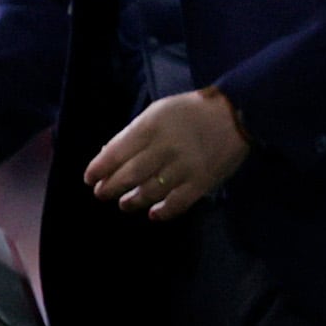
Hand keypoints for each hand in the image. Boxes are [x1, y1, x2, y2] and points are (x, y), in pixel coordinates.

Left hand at [85, 87, 250, 221]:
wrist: (235, 114)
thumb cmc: (190, 112)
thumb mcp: (157, 112)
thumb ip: (133, 133)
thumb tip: (107, 155)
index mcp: (150, 127)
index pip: (116, 152)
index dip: (99, 169)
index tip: (89, 179)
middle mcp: (165, 148)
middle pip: (129, 175)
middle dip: (110, 187)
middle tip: (102, 193)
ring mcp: (184, 167)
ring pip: (150, 192)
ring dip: (132, 201)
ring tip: (125, 204)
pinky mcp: (202, 182)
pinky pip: (177, 203)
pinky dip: (162, 212)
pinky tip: (153, 214)